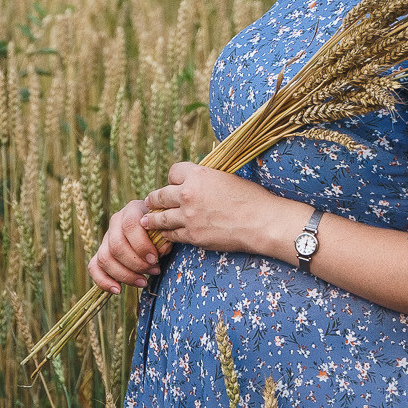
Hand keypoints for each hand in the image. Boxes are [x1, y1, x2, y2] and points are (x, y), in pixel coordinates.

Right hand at [89, 199, 163, 292]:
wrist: (155, 229)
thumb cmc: (162, 229)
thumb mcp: (166, 229)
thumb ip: (164, 238)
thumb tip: (160, 250)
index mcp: (132, 210)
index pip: (130, 225)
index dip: (141, 245)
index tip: (155, 259)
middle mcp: (115, 222)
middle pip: (116, 246)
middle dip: (136, 264)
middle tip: (154, 271)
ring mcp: (106, 238)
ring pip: (105, 258)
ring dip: (125, 275)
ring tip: (143, 282)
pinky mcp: (101, 253)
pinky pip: (94, 267)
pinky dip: (103, 281)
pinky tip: (118, 290)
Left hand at [139, 162, 309, 258]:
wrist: (262, 222)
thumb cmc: (251, 198)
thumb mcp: (226, 177)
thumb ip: (206, 179)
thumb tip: (195, 181)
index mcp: (198, 175)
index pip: (173, 172)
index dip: (173, 178)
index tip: (173, 183)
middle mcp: (188, 194)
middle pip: (160, 195)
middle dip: (154, 199)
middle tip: (150, 202)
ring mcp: (188, 217)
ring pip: (160, 217)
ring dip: (153, 218)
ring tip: (146, 220)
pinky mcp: (193, 236)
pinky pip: (172, 234)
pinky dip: (167, 233)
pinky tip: (165, 233)